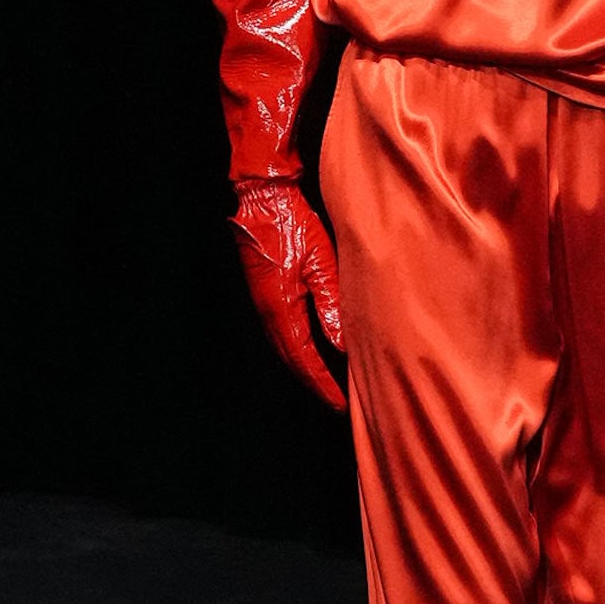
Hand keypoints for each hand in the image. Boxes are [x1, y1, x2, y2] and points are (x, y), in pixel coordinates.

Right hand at [231, 182, 346, 411]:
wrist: (263, 199)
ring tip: (327, 385)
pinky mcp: (265, 293)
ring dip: (305, 370)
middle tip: (337, 404)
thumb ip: (331, 305)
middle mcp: (268, 311)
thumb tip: (341, 345)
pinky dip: (298, 351)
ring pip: (285, 349)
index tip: (339, 404)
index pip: (304, 359)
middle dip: (314, 384)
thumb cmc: (292, 225)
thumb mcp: (321, 262)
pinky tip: (312, 352)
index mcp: (281, 308)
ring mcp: (263, 303)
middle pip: (291, 360)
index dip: (322, 384)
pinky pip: (282, 333)